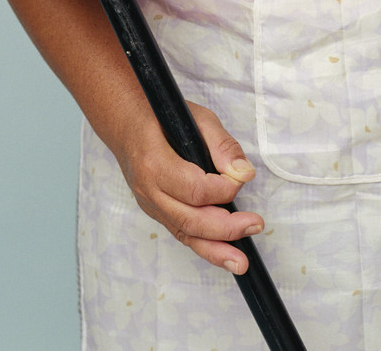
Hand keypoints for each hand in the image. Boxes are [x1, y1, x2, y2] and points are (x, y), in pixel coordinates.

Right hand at [114, 101, 263, 274]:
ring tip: (240, 263)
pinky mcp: (157, 212)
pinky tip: (223, 254)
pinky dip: (203, 246)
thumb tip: (244, 173)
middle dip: (225, 228)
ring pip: (184, 234)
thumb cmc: (162, 118)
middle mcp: (148, 189)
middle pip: (189, 219)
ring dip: (215, 250)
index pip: (194, 189)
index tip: (242, 178)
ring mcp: (150, 205)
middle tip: (255, 226)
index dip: (224, 189)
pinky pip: (180, 233)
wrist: (125, 126)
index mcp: (154, 162)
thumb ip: (222, 144)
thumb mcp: (197, 118)